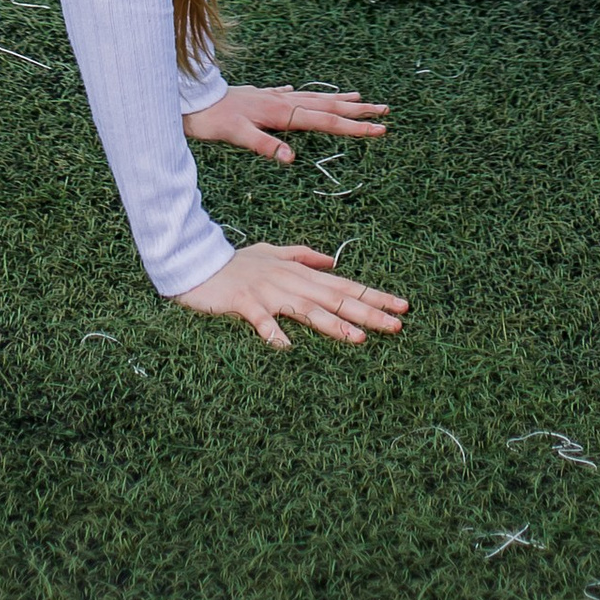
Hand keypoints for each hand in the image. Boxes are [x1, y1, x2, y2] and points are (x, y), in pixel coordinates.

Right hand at [169, 243, 408, 348]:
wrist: (197, 261)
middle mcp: (290, 281)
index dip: (374, 296)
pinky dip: (273, 332)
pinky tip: (287, 347)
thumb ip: (304, 256)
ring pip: (306, 309)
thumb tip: (333, 261)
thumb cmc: (236, 263)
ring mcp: (268, 292)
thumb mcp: (273, 253)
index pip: (345, 286)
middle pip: (335, 299)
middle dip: (368, 312)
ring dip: (332, 324)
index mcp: (299, 273)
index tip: (402, 307)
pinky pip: (260, 320)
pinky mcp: (243, 302)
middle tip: (398, 325)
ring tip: (358, 339)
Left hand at [184, 84, 388, 163]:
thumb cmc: (211, 119)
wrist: (190, 97)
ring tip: (360, 99)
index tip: (379, 130)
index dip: (353, 128)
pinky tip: (306, 93)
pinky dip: (307, 97)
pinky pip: (294, 96)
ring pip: (314, 99)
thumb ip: (263, 145)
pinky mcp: (262, 97)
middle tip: (385, 112)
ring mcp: (274, 97)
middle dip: (358, 112)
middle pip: (327, 106)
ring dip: (338, 101)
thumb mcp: (236, 135)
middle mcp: (282, 101)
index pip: (325, 121)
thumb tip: (291, 158)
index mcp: (282, 113)